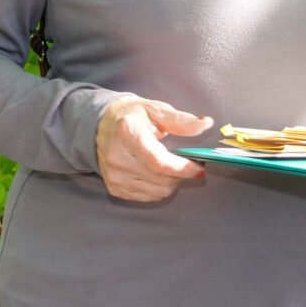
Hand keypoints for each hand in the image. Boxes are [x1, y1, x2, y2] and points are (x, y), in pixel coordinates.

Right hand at [95, 95, 212, 201]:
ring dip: (172, 182)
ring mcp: (115, 175)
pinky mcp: (115, 187)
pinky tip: (159, 173)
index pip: (158, 161)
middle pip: (160, 179)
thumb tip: (206, 124)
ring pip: (157, 191)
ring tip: (173, 166)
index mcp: (128, 133)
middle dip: (181, 173)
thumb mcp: (156, 110)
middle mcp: (118, 157)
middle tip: (190, 162)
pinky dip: (160, 187)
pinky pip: (148, 196)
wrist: (100, 125)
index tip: (199, 166)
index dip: (182, 168)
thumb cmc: (132, 115)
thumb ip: (181, 120)